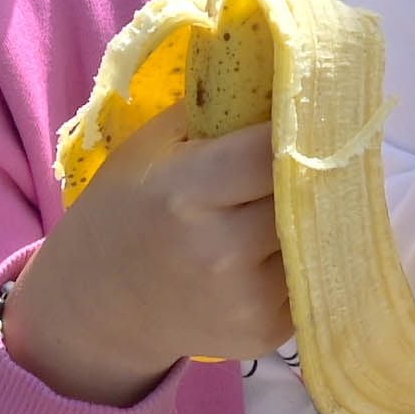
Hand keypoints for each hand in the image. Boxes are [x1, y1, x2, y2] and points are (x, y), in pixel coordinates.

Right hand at [0, 115, 290, 407]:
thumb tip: (283, 78)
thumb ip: (216, 111)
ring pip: (316, 236)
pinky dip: (303, 256)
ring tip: (295, 196)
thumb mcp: (152, 146)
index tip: (310, 110)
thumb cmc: (125, 209)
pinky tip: (275, 244)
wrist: (95, 306)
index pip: (274, 149)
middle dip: (312, 169)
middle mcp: (221, 251)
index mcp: (187, 193)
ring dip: (313, 214)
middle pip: (305, 193)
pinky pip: (310, 278)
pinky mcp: (265, 335)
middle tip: (319, 147)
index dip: (298, 126)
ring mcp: (246, 300)